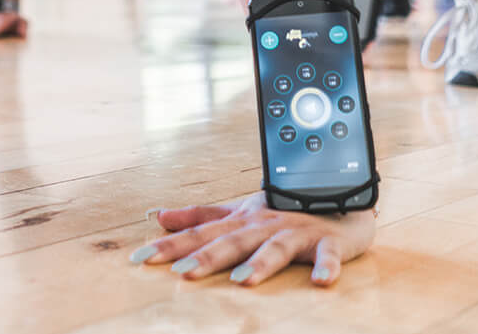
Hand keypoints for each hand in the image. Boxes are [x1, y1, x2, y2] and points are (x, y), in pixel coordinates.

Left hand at [129, 192, 374, 286]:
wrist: (339, 195)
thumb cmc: (284, 209)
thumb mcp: (240, 212)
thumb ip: (201, 216)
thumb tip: (158, 216)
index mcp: (241, 221)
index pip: (200, 233)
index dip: (169, 246)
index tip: (139, 259)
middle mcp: (264, 225)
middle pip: (233, 242)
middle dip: (207, 257)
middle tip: (182, 274)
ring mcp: (297, 232)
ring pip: (275, 249)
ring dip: (260, 264)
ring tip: (241, 282)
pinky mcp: (328, 242)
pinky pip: (328, 255)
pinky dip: (326, 266)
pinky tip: (320, 281)